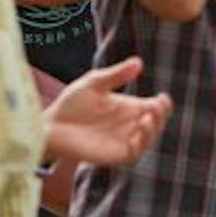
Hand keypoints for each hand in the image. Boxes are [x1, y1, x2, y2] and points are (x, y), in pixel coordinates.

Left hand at [45, 55, 172, 166]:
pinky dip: (139, 144)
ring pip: (149, 139)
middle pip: (157, 122)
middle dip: (160, 116)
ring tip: (146, 119)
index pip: (156, 107)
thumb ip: (116, 75)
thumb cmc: (72, 103)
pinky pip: (134, 153)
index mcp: (130, 107)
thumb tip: (139, 62)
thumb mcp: (95, 83)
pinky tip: (136, 134)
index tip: (161, 98)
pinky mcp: (114, 154)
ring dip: (152, 130)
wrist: (52, 124)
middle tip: (155, 107)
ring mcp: (124, 140)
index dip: (163, 103)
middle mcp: (130, 124)